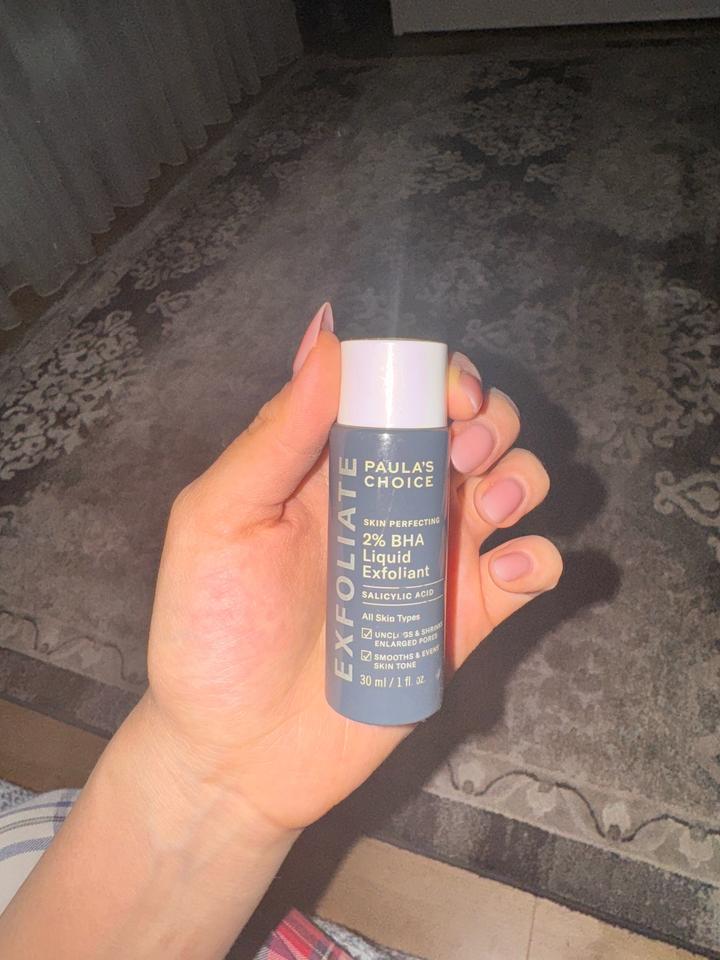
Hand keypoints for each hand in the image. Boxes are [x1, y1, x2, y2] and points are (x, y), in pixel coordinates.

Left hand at [146, 304, 561, 835]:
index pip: (401, 390)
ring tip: (490, 503)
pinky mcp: (463, 617)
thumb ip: (275, 436)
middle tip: (465, 451)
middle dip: (489, 418)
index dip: (436, 372)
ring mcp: (433, 557)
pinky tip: (502, 569)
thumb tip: (327, 337)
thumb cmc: (212, 633)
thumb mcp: (218, 522)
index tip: (446, 390)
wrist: (236, 752)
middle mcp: (392, 499)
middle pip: (472, 426)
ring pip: (514, 483)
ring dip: (523, 474)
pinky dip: (535, 558)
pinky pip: (528, 570)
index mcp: (334, 463)